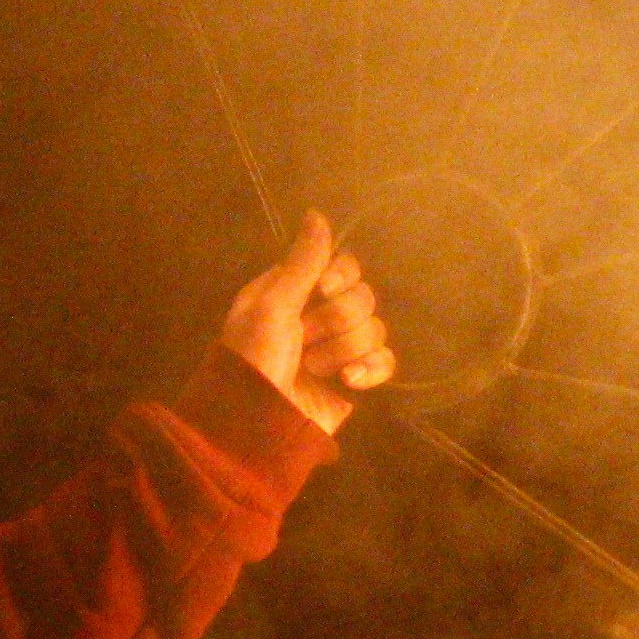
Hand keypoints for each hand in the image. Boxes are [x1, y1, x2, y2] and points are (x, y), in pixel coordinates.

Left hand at [224, 211, 393, 432]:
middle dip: (335, 321)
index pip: (343, 265)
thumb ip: (303, 261)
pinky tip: (347, 382)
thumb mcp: (272, 304)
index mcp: (293, 292)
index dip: (340, 277)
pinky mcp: (354, 380)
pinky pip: (385, 361)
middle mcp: (317, 315)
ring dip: (342, 350)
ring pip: (375, 329)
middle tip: (303, 341)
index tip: (321, 290)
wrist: (256, 425)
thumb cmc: (253, 359)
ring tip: (312, 368)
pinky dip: (369, 370)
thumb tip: (317, 213)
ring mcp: (337, 349)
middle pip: (362, 297)